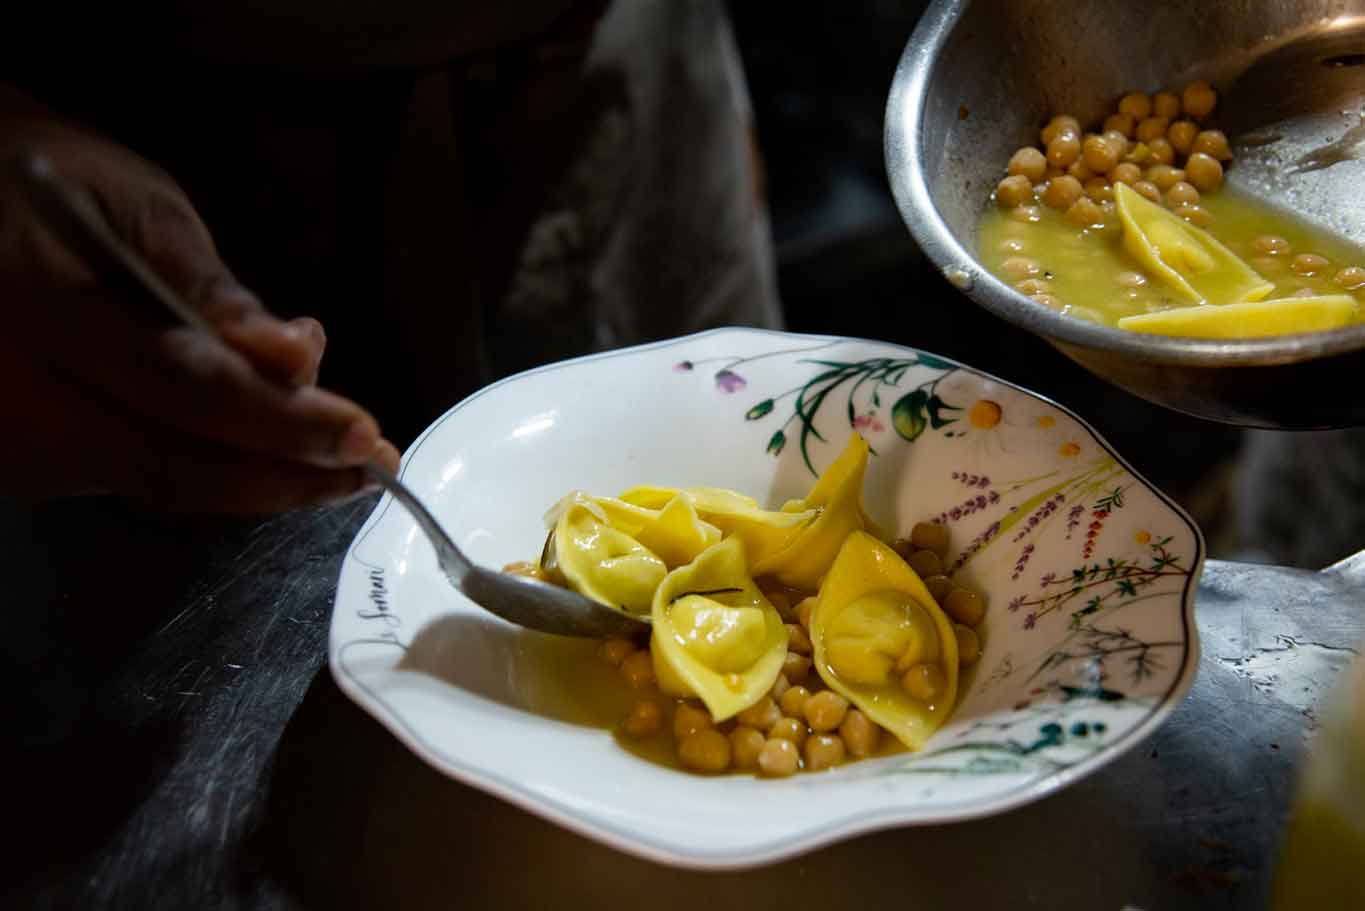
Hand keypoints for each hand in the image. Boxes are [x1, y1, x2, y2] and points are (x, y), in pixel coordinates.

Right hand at [1, 86, 399, 512]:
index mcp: (40, 304)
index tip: (365, 437)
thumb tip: (295, 360)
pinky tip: (267, 447)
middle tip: (371, 469)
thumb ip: (211, 291)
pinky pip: (135, 480)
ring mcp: (10, 438)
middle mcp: (14, 392)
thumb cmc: (54, 187)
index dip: (282, 422)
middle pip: (173, 464)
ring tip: (337, 458)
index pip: (182, 387)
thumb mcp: (138, 206)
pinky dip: (214, 471)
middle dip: (288, 475)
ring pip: (160, 485)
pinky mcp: (20, 462)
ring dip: (261, 481)